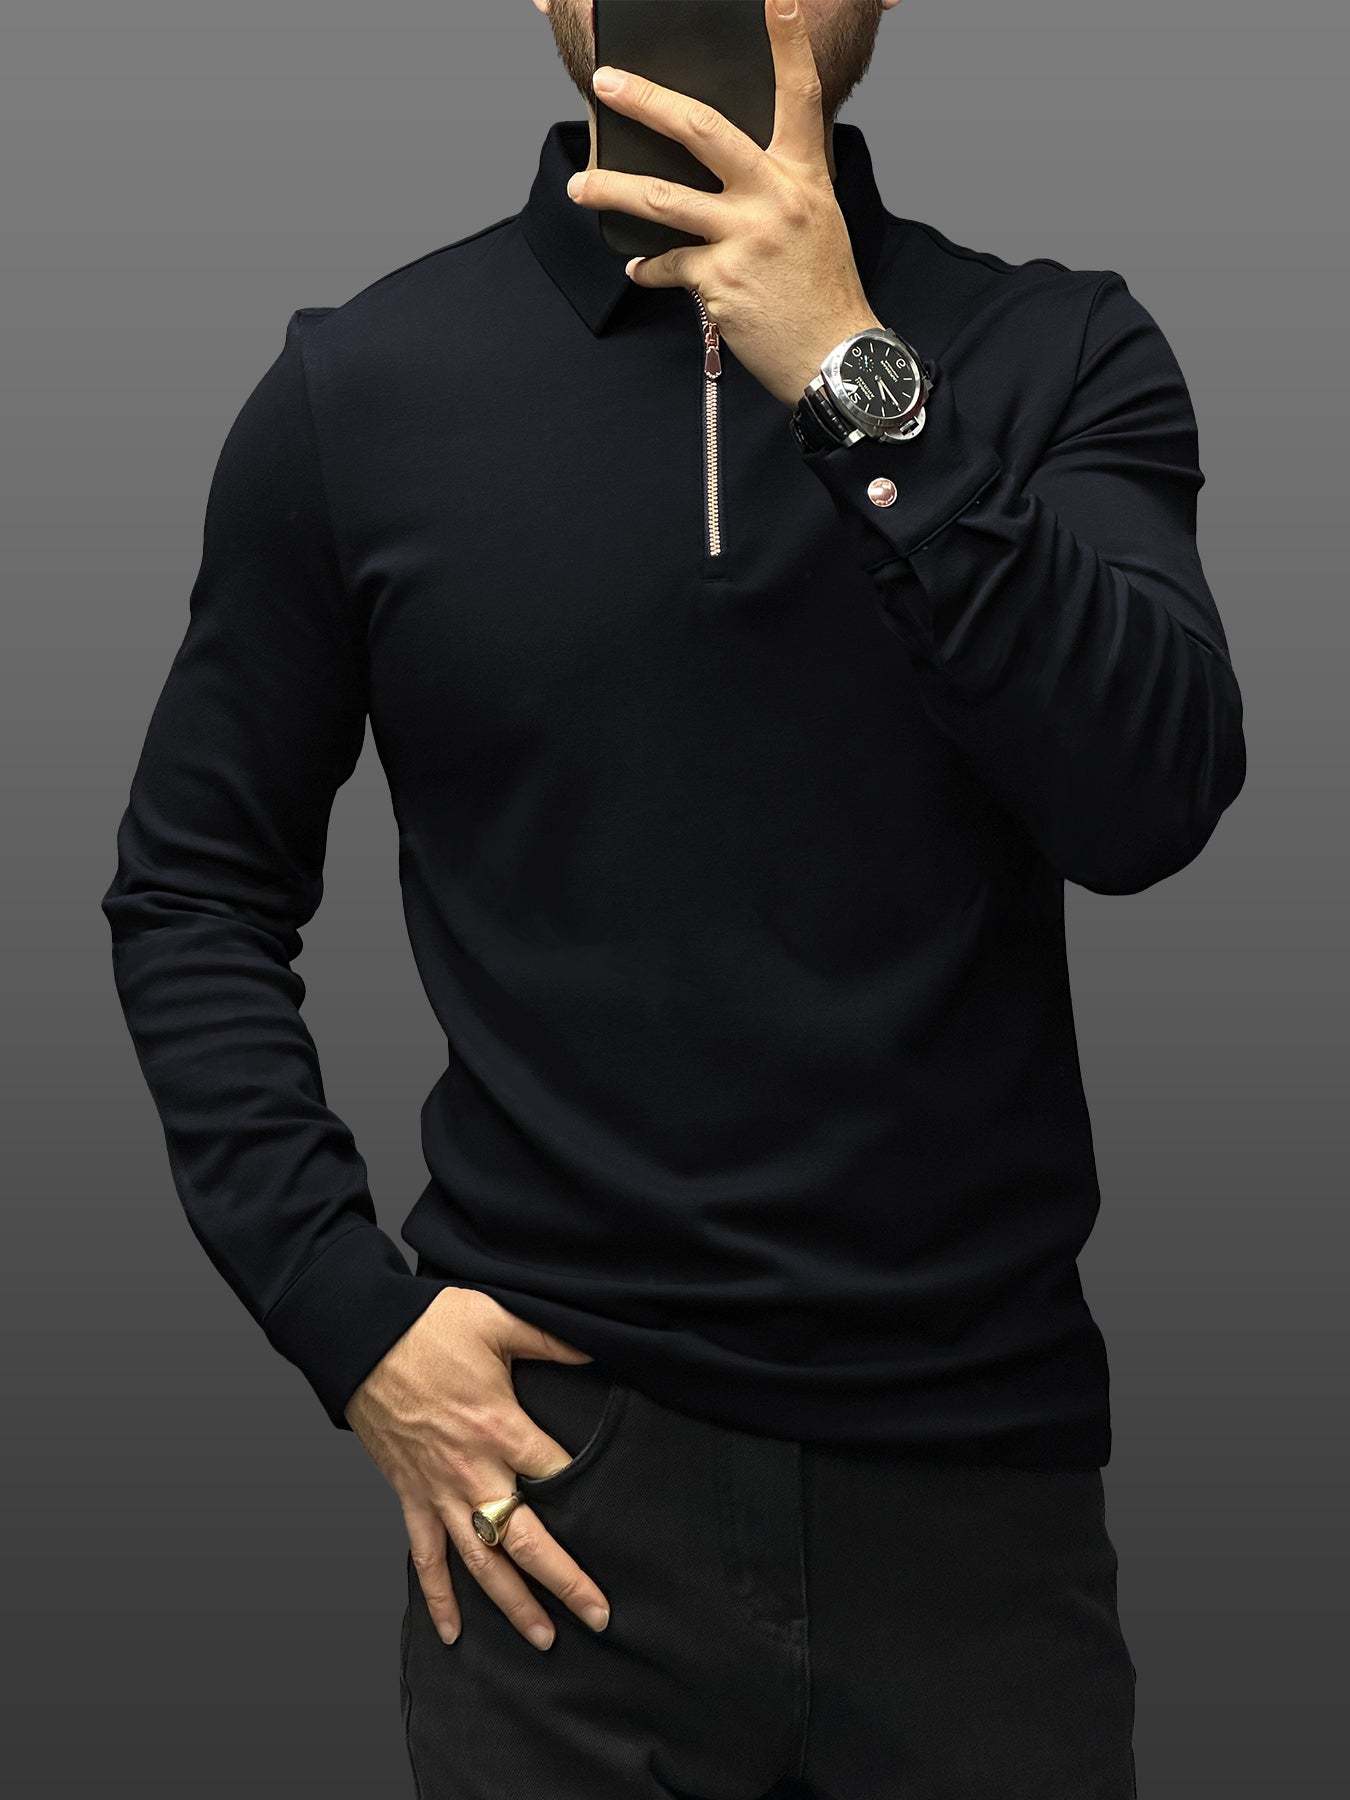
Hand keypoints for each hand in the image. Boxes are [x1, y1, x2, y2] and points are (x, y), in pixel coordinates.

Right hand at [345, 1286, 611, 1651]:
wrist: (360, 1338)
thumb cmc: (428, 1326)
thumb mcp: (497, 1319)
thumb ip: (549, 1339)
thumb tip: (596, 1348)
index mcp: (500, 1427)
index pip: (557, 1473)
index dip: (589, 1493)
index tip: (618, 1520)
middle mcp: (472, 1471)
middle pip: (526, 1540)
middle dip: (564, 1582)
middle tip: (598, 1617)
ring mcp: (438, 1491)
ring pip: (481, 1562)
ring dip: (512, 1604)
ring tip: (544, 1639)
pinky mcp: (409, 1497)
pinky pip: (424, 1558)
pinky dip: (437, 1598)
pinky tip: (452, 1633)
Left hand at [565, 0, 883, 407]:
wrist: (833, 356)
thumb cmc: (822, 287)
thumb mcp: (816, 217)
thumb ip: (776, 181)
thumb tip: (724, 163)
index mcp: (802, 173)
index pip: (799, 93)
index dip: (789, 40)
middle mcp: (775, 196)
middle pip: (701, 130)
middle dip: (646, 102)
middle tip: (606, 83)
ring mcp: (745, 237)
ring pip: (662, 199)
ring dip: (611, 190)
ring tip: (581, 187)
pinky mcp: (721, 280)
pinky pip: (667, 264)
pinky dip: (648, 268)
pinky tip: (638, 269)